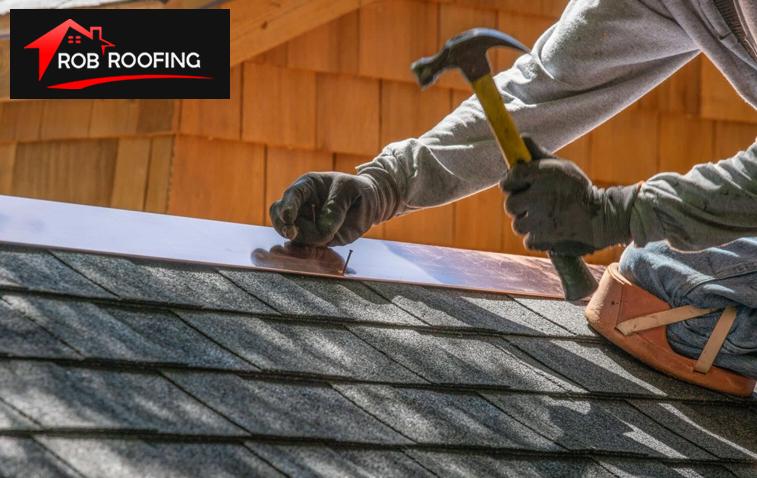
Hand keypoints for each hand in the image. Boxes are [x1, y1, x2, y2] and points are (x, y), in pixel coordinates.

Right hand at [269, 172, 388, 246]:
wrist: (370, 204)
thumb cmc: (358, 191)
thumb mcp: (351, 191)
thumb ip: (337, 207)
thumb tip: (323, 229)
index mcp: (308, 186)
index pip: (292, 195)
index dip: (287, 206)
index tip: (288, 217)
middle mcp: (302, 204)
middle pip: (280, 215)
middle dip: (283, 226)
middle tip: (292, 234)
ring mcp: (305, 222)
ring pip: (292, 234)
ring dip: (306, 239)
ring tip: (330, 235)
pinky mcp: (313, 238)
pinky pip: (303, 246)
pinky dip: (307, 249)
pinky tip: (321, 244)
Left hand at [499, 137, 638, 255]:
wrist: (603, 218)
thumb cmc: (578, 189)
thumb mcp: (562, 167)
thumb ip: (538, 155)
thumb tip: (520, 138)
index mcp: (543, 175)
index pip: (510, 177)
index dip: (509, 182)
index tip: (514, 185)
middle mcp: (539, 196)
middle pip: (510, 204)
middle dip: (519, 205)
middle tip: (534, 204)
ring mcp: (540, 219)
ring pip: (517, 224)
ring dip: (528, 223)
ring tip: (546, 218)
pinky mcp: (543, 238)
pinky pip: (528, 239)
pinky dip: (537, 238)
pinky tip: (551, 230)